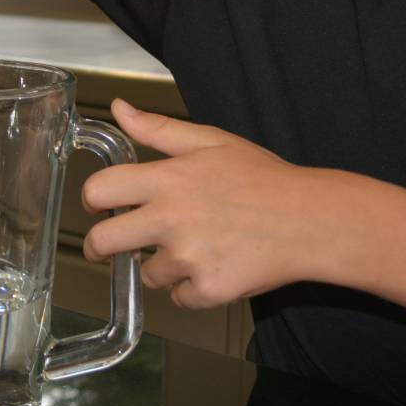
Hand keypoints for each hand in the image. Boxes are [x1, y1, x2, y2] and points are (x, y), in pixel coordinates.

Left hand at [80, 100, 340, 307]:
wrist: (313, 220)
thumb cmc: (264, 179)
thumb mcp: (210, 142)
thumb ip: (158, 129)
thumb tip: (118, 108)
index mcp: (168, 180)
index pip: (99, 191)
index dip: (92, 200)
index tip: (98, 206)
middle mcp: (171, 219)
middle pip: (103, 242)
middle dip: (101, 246)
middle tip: (112, 246)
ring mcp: (189, 258)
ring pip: (148, 274)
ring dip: (163, 266)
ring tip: (199, 246)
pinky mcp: (209, 289)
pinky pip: (180, 297)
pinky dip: (193, 288)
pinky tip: (217, 266)